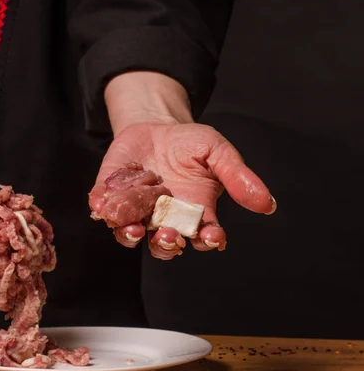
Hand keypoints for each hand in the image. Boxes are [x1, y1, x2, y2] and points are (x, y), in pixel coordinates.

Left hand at [89, 121, 275, 258]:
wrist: (157, 126)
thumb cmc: (191, 143)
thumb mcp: (218, 152)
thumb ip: (239, 177)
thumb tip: (267, 204)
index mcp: (195, 213)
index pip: (203, 236)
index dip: (208, 239)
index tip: (212, 235)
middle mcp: (165, 219)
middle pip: (165, 244)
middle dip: (167, 243)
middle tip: (169, 235)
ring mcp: (136, 210)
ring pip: (131, 234)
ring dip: (131, 236)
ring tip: (134, 231)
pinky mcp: (111, 194)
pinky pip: (105, 208)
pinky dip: (103, 208)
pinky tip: (102, 204)